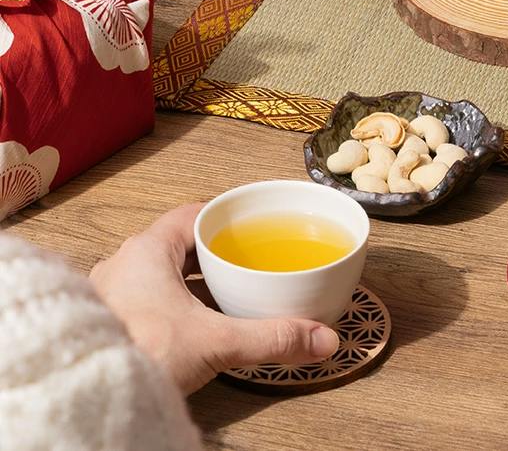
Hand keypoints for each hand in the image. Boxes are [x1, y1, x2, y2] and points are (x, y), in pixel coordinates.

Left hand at [90, 204, 339, 394]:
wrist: (82, 396)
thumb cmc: (136, 354)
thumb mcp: (216, 341)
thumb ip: (271, 338)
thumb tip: (321, 338)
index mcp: (146, 250)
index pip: (192, 216)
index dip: (224, 219)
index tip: (250, 226)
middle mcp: (122, 266)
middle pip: (176, 246)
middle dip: (212, 254)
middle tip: (245, 262)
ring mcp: (108, 296)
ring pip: (158, 276)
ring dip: (189, 283)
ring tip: (222, 297)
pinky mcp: (102, 325)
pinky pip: (143, 302)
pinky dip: (170, 307)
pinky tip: (188, 327)